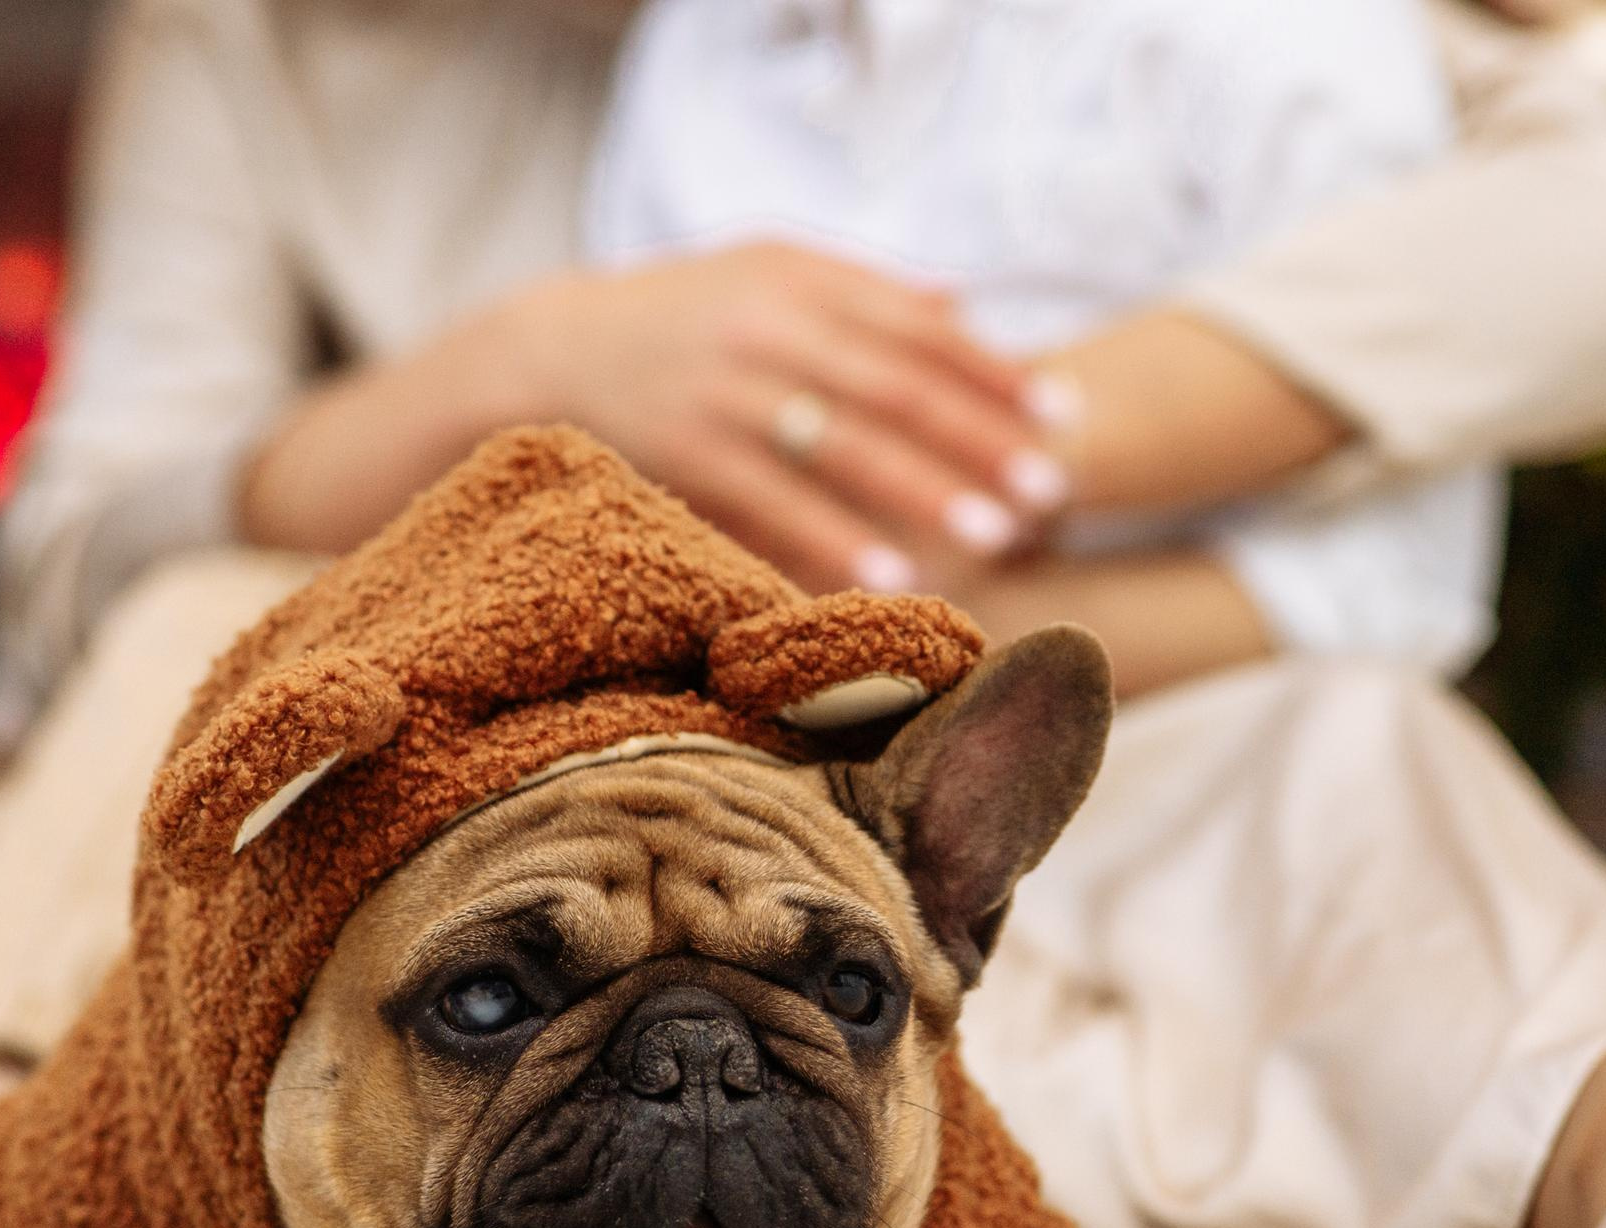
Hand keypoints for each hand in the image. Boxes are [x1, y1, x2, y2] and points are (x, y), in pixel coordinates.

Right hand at [493, 243, 1067, 591]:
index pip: (918, 329)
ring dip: (924, 494)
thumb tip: (964, 301)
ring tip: (995, 539)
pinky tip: (891, 578)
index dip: (994, 373)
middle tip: (1048, 492)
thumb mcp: (764, 270)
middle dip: (978, 442)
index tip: (1061, 417)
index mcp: (799, 284)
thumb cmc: (681, 315)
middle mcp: (767, 332)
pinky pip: (775, 506)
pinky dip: (835, 542)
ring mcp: (724, 394)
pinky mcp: (686, 454)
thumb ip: (862, 286)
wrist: (545, 352)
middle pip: (894, 389)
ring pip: (842, 447)